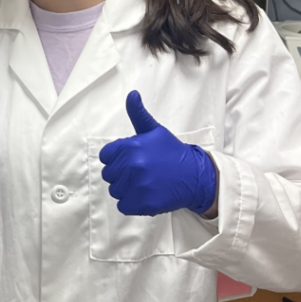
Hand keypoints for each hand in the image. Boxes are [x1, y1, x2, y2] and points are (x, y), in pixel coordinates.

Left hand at [99, 91, 217, 216]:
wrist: (195, 176)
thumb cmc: (171, 152)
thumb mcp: (154, 130)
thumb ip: (138, 113)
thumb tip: (132, 94)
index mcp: (131, 146)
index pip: (105, 156)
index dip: (116, 159)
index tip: (131, 160)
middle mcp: (133, 165)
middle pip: (109, 175)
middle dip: (121, 175)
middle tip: (141, 173)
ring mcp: (138, 185)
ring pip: (115, 191)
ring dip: (127, 190)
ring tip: (145, 183)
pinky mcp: (144, 203)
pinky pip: (124, 206)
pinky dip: (132, 204)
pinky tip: (145, 196)